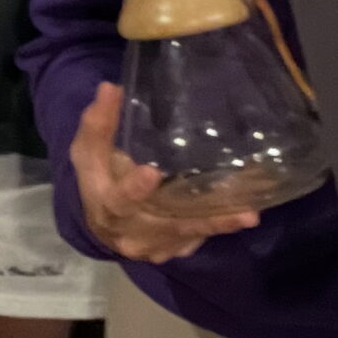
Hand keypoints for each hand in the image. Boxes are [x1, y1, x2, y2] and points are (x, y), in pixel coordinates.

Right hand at [70, 82, 257, 261]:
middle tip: (235, 211)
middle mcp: (130, 232)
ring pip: (187, 233)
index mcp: (107, 205)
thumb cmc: (98, 178)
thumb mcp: (88, 152)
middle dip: (198, 217)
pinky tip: (242, 215)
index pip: (118, 200)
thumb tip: (111, 88)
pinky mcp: (171, 250)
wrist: (102, 223)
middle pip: (165, 225)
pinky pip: (195, 239)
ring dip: (218, 225)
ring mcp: (153, 245)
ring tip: (249, 216)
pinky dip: (218, 227)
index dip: (134, 189)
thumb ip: (98, 125)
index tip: (152, 172)